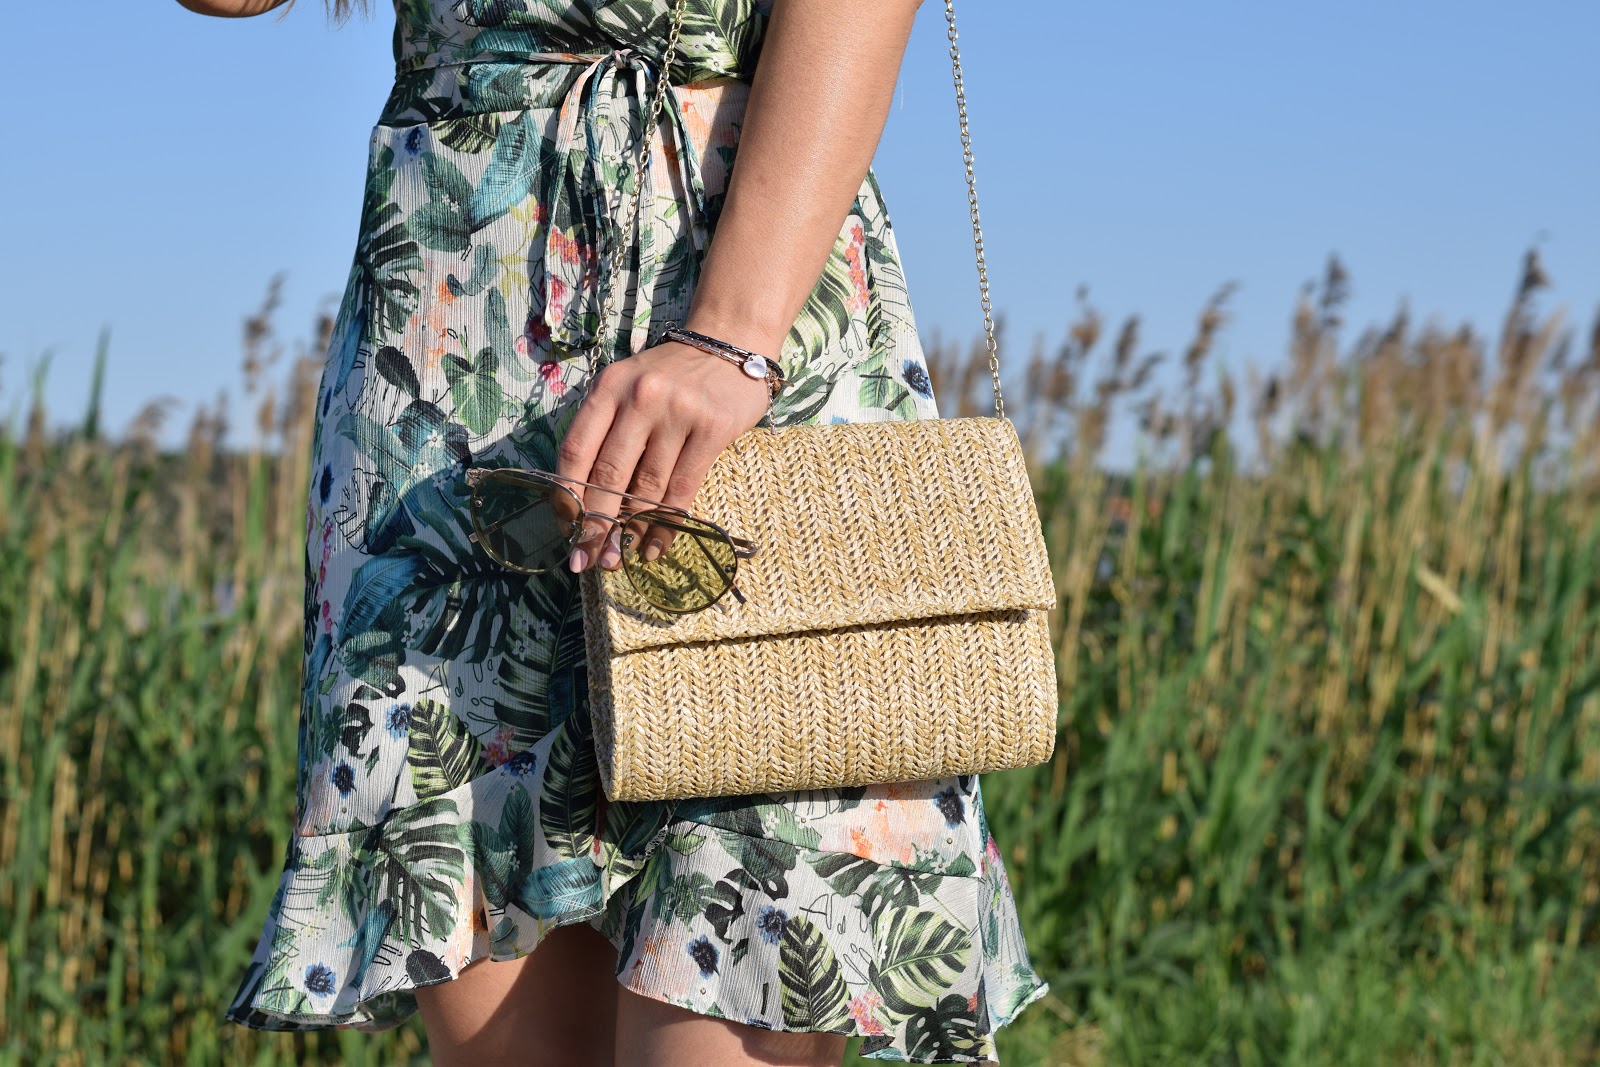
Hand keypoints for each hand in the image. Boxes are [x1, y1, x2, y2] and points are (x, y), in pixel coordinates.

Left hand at [554, 337, 775, 571]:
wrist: (729, 346)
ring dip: (630, 531)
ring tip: (620, 558)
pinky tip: (655, 547)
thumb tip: (585, 501)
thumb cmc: (671, 377)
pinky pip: (682, 489)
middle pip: (608, 474)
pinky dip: (666, 525)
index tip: (566, 530)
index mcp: (608, 388)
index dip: (567, 496)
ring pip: (646, 487)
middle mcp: (640, 397)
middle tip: (587, 559)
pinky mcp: (712, 430)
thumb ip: (605, 431)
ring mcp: (678, 413)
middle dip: (595, 525)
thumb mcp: (628, 388)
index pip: (576, 450)